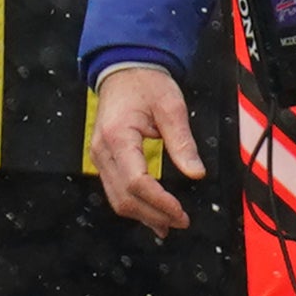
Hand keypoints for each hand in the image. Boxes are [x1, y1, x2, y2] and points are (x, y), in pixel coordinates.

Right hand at [92, 62, 198, 234]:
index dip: (159, 202)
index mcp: (118, 137)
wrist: (124, 71)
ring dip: (143, 215)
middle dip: (153, 214)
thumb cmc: (146, 85)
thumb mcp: (171, 106)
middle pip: (124, 197)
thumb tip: (196, 173)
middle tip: (181, 222)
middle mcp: (102, 151)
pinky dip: (134, 205)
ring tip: (169, 225)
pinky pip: (115, 189)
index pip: (136, 182)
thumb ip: (182, 141)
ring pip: (117, 198)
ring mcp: (99, 157)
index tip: (180, 212)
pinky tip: (151, 214)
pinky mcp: (104, 159)